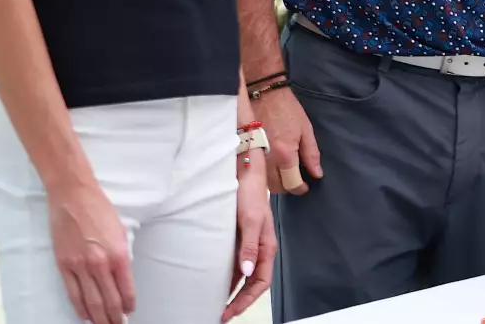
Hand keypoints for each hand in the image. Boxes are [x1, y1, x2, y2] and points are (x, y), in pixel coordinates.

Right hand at [48, 179, 134, 323]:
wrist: (73, 196)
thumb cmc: (99, 210)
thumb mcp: (120, 232)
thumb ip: (121, 257)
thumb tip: (121, 279)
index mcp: (118, 253)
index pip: (126, 289)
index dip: (129, 305)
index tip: (130, 312)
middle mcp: (100, 263)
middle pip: (108, 300)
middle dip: (114, 317)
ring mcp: (80, 266)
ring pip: (90, 301)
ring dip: (98, 317)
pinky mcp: (63, 265)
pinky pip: (73, 293)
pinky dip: (80, 307)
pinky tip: (85, 315)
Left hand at [223, 150, 276, 321]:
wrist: (244, 175)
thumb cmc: (250, 194)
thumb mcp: (249, 220)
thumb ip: (249, 246)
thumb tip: (248, 272)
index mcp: (266, 247)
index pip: (261, 282)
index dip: (247, 299)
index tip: (231, 311)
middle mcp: (259, 249)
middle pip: (253, 283)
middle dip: (240, 301)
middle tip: (222, 315)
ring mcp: (249, 246)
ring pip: (244, 277)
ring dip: (233, 292)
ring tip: (219, 305)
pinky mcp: (239, 241)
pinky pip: (236, 266)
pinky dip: (229, 279)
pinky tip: (217, 284)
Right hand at [255, 87, 321, 194]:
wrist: (263, 94)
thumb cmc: (287, 110)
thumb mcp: (306, 129)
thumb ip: (311, 154)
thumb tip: (317, 174)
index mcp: (285, 154)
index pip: (292, 183)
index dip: (300, 188)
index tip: (305, 186)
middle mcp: (267, 160)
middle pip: (276, 187)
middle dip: (288, 187)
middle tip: (295, 179)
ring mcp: (254, 158)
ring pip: (264, 183)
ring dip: (275, 182)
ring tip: (284, 173)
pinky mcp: (245, 154)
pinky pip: (254, 172)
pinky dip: (263, 174)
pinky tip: (271, 167)